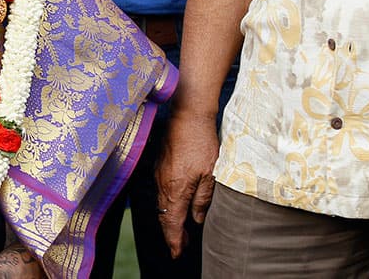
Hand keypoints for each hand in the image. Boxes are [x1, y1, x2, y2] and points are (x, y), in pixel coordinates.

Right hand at [155, 111, 218, 258]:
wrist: (187, 115)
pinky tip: (176, 205)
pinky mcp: (159, 165)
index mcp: (175, 190)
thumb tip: (197, 219)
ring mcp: (158, 174)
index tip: (177, 253)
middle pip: (164, 217)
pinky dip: (167, 205)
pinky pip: (161, 192)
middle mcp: (162, 184)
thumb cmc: (201, 143)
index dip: (174, 240)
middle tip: (181, 247)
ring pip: (161, 205)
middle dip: (172, 234)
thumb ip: (202, 199)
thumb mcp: (210, 174)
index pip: (172, 223)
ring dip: (170, 220)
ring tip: (181, 230)